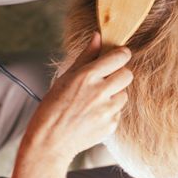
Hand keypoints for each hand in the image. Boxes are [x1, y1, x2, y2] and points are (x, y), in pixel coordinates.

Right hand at [13, 33, 132, 177]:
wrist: (49, 142)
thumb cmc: (53, 107)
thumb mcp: (66, 76)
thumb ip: (86, 55)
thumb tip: (98, 36)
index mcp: (87, 76)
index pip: (120, 57)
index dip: (121, 55)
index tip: (118, 56)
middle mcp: (99, 92)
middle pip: (127, 74)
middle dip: (119, 75)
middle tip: (106, 80)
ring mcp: (107, 110)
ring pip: (124, 94)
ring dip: (114, 95)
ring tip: (95, 101)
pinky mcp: (111, 125)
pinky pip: (118, 112)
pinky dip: (110, 112)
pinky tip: (93, 114)